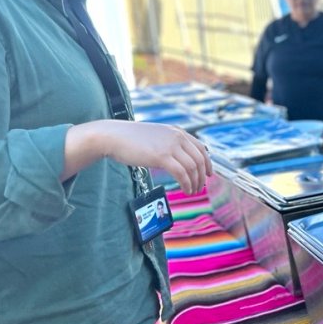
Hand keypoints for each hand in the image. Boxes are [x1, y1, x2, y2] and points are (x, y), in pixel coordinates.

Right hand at [66, 120, 212, 194]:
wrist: (114, 136)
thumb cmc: (131, 139)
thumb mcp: (156, 137)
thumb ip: (169, 144)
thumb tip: (178, 159)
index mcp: (177, 132)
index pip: (201, 148)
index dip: (208, 162)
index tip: (209, 174)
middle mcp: (177, 137)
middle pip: (199, 159)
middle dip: (202, 175)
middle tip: (200, 187)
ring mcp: (170, 146)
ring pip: (192, 167)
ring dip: (195, 182)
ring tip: (192, 191)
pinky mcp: (162, 157)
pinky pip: (182, 173)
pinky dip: (186, 184)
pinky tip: (185, 190)